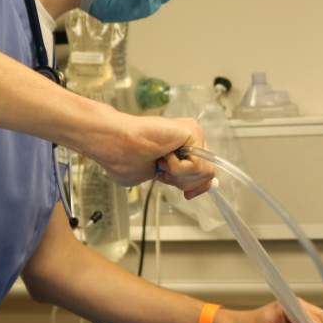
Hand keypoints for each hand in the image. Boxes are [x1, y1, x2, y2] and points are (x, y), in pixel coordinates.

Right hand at [86, 112, 214, 196]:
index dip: (195, 187)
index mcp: (183, 150)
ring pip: (205, 172)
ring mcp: (193, 134)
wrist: (114, 143)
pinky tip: (163, 154)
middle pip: (207, 175)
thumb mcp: (156, 176)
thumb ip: (177, 179)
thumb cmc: (124, 157)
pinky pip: (197, 165)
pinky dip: (177, 168)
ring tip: (161, 161)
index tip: (181, 190)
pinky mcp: (193, 130)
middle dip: (183, 181)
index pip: (204, 173)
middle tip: (161, 168)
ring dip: (179, 174)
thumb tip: (192, 192)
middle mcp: (191, 140)